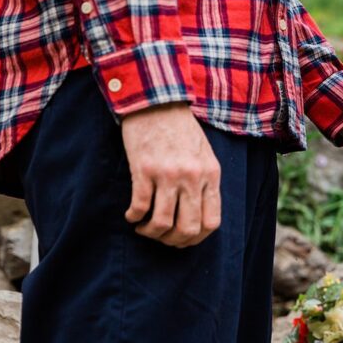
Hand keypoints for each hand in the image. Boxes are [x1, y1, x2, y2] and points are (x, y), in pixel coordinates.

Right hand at [121, 102, 220, 247]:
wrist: (158, 102)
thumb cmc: (181, 130)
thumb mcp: (204, 155)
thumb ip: (205, 183)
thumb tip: (198, 216)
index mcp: (211, 175)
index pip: (212, 222)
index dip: (196, 239)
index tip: (182, 239)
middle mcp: (192, 177)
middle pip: (187, 228)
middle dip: (173, 241)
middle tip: (161, 237)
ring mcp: (168, 174)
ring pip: (162, 222)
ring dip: (150, 232)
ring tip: (143, 227)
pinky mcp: (144, 169)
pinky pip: (139, 207)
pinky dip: (133, 217)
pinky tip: (131, 215)